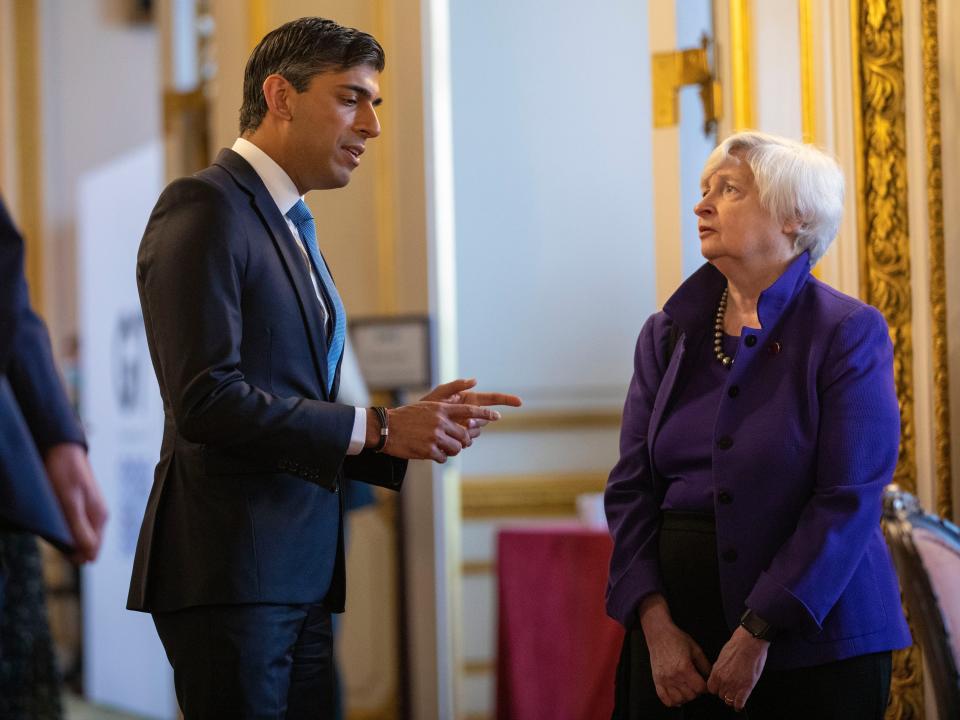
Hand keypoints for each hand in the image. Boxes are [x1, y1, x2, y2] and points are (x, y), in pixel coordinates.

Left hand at [44, 443, 107, 562]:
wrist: (63, 449)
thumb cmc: (66, 474)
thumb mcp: (71, 503)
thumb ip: (80, 529)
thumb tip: (89, 559)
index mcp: (100, 518)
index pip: (93, 551)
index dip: (75, 556)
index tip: (58, 547)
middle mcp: (98, 516)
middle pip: (86, 545)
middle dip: (70, 547)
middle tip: (51, 534)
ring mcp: (91, 510)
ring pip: (80, 535)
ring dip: (66, 536)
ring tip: (51, 525)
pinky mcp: (82, 504)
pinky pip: (75, 525)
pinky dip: (64, 527)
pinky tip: (54, 519)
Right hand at [375, 401, 499, 462]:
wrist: (386, 428)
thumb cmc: (406, 417)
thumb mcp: (427, 405)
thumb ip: (445, 405)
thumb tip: (462, 402)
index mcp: (441, 409)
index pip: (469, 410)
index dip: (485, 414)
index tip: (497, 416)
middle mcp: (440, 422)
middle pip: (465, 434)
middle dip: (464, 441)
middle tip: (458, 443)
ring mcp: (434, 437)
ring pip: (456, 448)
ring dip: (451, 450)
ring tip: (441, 448)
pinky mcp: (428, 450)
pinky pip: (443, 457)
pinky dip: (439, 457)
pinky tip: (430, 452)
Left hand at [420, 378, 521, 439]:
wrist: (414, 426)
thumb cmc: (425, 406)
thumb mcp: (439, 394)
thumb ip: (455, 386)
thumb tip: (474, 380)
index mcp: (469, 400)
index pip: (492, 399)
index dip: (506, 400)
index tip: (520, 402)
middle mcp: (471, 413)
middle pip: (486, 418)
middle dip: (480, 421)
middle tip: (467, 423)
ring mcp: (466, 426)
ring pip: (478, 431)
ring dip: (470, 432)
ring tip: (455, 429)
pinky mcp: (461, 437)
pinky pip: (469, 441)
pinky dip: (463, 440)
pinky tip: (452, 438)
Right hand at [638, 594, 710, 706]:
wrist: (659, 633)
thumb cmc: (676, 639)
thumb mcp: (696, 649)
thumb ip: (705, 665)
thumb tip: (711, 677)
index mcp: (685, 668)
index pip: (700, 688)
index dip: (705, 687)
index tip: (704, 683)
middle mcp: (673, 676)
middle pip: (691, 695)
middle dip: (696, 691)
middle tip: (696, 684)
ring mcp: (664, 679)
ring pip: (679, 699)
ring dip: (686, 697)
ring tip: (687, 689)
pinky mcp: (657, 680)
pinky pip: (665, 699)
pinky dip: (672, 701)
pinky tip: (677, 695)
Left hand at [707, 626, 768, 710]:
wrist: (749, 643)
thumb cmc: (737, 646)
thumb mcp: (722, 657)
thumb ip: (719, 669)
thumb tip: (719, 675)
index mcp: (716, 672)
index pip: (711, 688)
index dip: (716, 689)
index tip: (720, 688)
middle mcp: (723, 680)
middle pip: (720, 695)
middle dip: (725, 693)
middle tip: (730, 689)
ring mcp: (735, 685)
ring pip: (729, 700)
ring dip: (732, 699)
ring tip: (736, 696)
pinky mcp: (746, 688)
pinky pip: (739, 703)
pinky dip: (739, 705)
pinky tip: (740, 704)